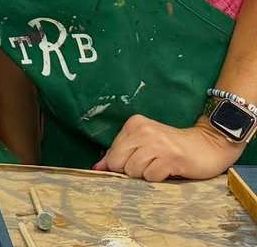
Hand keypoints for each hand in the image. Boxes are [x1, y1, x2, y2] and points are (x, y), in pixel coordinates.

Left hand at [93, 114, 243, 180]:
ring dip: (146, 175)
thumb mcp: (143, 143)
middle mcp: (143, 130)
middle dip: (131, 171)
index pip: (112, 152)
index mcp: (134, 124)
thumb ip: (119, 153)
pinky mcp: (171, 158)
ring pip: (134, 171)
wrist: (206, 145)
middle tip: (148, 165)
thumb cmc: (171, 147)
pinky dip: (158, 178)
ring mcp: (157, 143)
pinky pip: (151, 177)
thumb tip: (96, 168)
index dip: (120, 164)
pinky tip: (168, 169)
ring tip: (159, 166)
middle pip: (119, 163)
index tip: (136, 163)